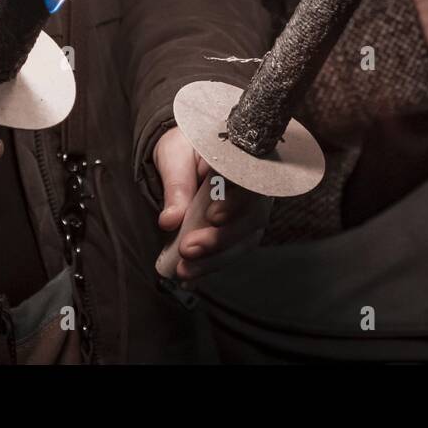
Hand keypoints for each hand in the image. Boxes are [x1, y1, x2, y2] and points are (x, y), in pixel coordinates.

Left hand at [154, 126, 267, 279]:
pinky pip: (231, 252)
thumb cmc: (185, 148)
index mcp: (245, 159)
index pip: (252, 181)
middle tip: (188, 248)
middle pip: (252, 217)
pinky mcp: (239, 231)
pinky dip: (210, 267)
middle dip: (221, 238)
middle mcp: (257, 187)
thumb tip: (170, 221)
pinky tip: (189, 278)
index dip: (237, 202)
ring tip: (185, 270)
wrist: (184, 155)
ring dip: (215, 259)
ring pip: (245, 240)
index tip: (213, 216)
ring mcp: (251, 211)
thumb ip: (177, 185)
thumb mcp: (175, 156)